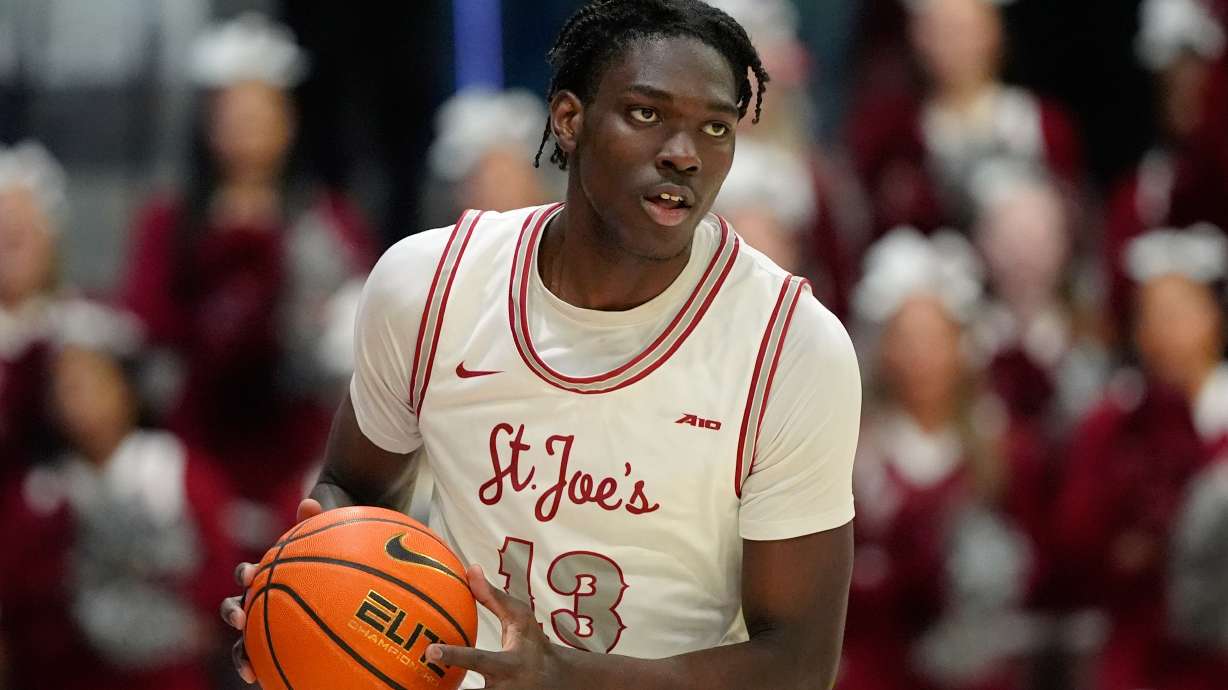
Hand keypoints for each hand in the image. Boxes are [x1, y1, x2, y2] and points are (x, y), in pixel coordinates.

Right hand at [219, 498, 323, 683]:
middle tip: (240, 620)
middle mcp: (266, 596)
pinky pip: (277, 657)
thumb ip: (318, 518)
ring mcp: (273, 619)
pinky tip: (280, 683)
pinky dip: (275, 669)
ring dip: (243, 654)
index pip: (249, 575)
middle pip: (239, 608)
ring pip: (249, 640)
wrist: (345, 557)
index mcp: (271, 572)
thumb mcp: (329, 528)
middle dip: (233, 615)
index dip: (245, 575)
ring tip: (249, 668)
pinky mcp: (286, 638)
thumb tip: (309, 503)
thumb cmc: (335, 542)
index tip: (250, 577)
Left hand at [427, 564, 570, 689]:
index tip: (430, 651)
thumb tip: (470, 569)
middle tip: (416, 683)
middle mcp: (503, 689)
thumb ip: (494, 598)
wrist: (559, 681)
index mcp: (509, 664)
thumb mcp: (520, 618)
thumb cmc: (534, 644)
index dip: (454, 656)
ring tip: (411, 689)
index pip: (479, 660)